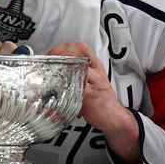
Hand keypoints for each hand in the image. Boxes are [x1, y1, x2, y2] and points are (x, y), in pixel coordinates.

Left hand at [48, 41, 139, 163]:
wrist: (114, 116)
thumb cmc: (101, 99)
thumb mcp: (94, 80)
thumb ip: (80, 71)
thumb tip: (60, 66)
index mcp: (96, 66)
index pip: (81, 47)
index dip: (65, 47)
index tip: (55, 53)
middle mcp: (96, 72)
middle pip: (77, 55)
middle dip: (60, 56)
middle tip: (50, 62)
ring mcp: (94, 83)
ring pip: (76, 68)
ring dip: (61, 70)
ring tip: (51, 73)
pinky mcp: (90, 96)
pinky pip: (77, 86)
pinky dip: (65, 86)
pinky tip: (59, 88)